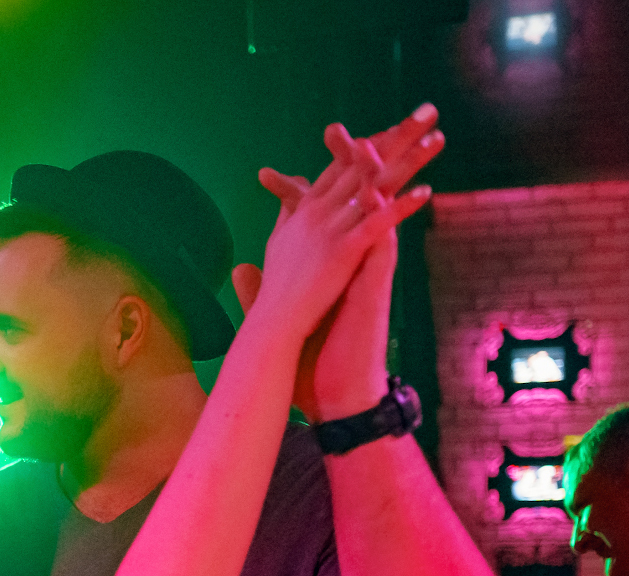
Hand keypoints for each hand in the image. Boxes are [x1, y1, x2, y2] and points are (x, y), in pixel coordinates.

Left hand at [244, 109, 444, 419]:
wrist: (335, 395)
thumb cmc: (313, 362)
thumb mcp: (283, 317)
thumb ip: (263, 289)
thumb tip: (241, 269)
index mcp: (329, 265)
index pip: (315, 219)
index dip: (296, 193)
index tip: (269, 173)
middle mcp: (351, 260)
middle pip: (350, 203)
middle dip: (344, 167)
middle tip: (333, 128)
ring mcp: (367, 269)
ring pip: (374, 212)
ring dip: (370, 176)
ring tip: (360, 139)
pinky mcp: (377, 281)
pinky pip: (386, 237)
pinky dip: (387, 210)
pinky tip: (381, 184)